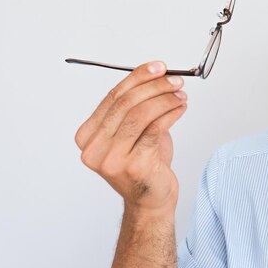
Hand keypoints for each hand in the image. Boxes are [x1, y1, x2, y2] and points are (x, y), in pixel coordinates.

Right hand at [74, 61, 186, 215]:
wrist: (151, 200)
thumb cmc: (143, 163)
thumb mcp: (132, 132)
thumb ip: (134, 106)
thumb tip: (156, 74)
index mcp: (87, 136)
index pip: (112, 97)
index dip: (138, 78)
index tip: (158, 67)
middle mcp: (94, 149)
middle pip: (126, 104)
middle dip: (154, 86)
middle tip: (175, 80)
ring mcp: (112, 159)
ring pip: (141, 115)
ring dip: (165, 99)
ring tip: (180, 95)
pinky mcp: (135, 166)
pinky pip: (156, 129)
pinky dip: (171, 113)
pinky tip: (180, 108)